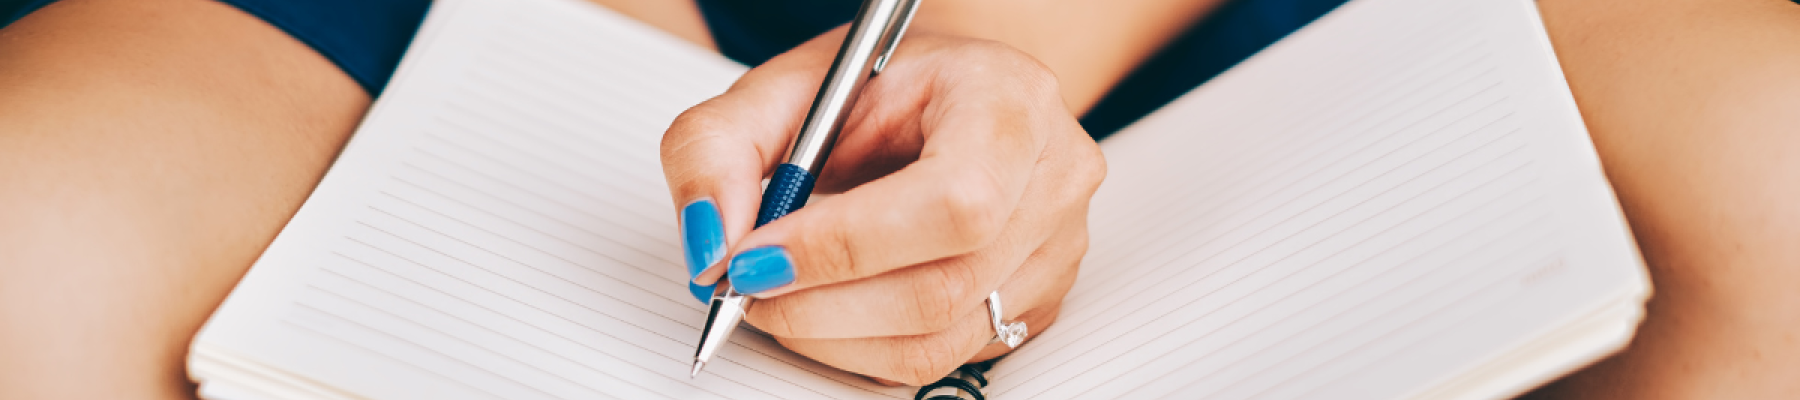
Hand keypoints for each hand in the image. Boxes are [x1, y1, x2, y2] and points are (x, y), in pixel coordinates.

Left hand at [662, 28, 1104, 384]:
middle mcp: (1052, 177)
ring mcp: (1057, 248)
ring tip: (780, 296)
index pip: (952, 200)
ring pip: (939, 338)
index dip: (844, 247)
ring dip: (833, 336)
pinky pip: (944, 357)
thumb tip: (711, 241)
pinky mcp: (1038, 303)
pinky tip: (830, 305)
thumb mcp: (786, 86)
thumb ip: (720, 147)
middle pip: (944, 285)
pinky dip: (864, 346)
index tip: (753, 260)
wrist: (947, 94)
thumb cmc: (885, 86)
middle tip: (745, 288)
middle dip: (821, 304)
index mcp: (1010, 99)